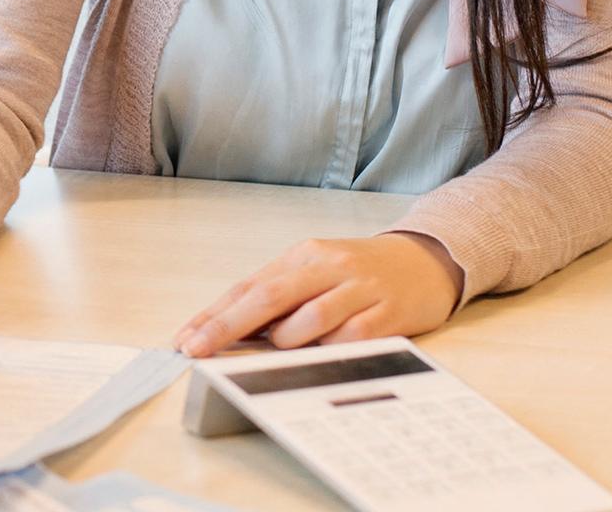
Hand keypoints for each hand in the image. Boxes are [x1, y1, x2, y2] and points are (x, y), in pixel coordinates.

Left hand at [174, 232, 463, 358]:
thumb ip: (279, 298)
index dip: (213, 315)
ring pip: (309, 318)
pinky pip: (351, 338)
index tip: (185, 340)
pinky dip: (329, 350)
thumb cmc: (360, 273)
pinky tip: (323, 354)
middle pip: (268, 297)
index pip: (248, 287)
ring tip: (280, 349)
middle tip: (198, 351)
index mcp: (303, 256)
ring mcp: (359, 289)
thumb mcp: (315, 274)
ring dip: (285, 341)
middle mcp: (327, 267)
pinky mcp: (387, 314)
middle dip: (227, 327)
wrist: (426, 261)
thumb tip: (230, 333)